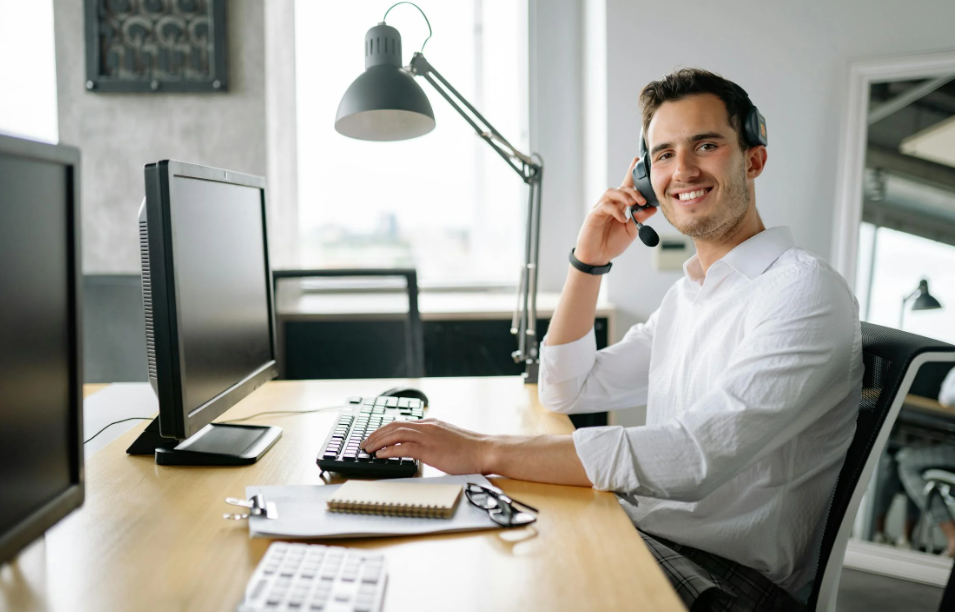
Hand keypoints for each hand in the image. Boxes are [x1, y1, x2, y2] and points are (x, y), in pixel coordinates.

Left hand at [360, 419, 491, 474]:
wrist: (485, 450)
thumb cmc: (470, 450)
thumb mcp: (447, 440)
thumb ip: (433, 441)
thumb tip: (420, 450)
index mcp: (431, 424)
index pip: (401, 423)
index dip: (385, 430)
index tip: (374, 437)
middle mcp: (427, 427)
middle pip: (394, 425)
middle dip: (376, 434)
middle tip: (365, 443)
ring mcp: (428, 436)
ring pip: (396, 434)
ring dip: (379, 441)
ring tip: (368, 449)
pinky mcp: (430, 449)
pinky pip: (404, 447)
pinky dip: (389, 450)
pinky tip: (381, 455)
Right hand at [574, 158, 657, 265]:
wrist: (597, 257)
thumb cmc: (611, 243)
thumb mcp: (631, 231)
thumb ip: (640, 219)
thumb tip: (652, 208)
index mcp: (620, 206)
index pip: (626, 186)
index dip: (630, 173)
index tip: (636, 160)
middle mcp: (610, 204)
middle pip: (621, 187)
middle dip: (634, 191)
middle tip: (643, 200)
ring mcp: (601, 208)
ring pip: (611, 192)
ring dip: (624, 196)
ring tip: (633, 204)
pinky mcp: (594, 215)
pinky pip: (605, 206)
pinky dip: (616, 210)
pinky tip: (623, 219)